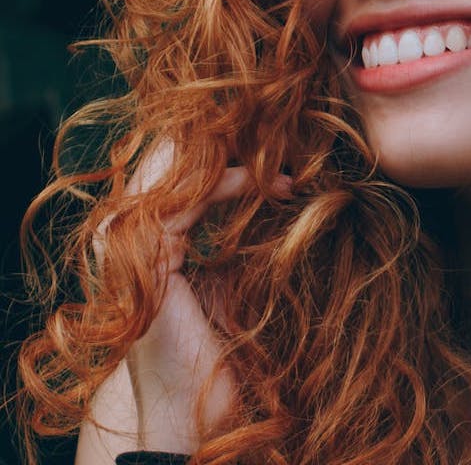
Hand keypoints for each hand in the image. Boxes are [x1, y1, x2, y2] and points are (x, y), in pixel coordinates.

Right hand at [80, 142, 289, 458]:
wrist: (199, 407)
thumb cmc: (219, 348)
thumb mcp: (227, 275)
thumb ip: (231, 233)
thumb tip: (277, 187)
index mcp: (140, 237)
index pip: (173, 169)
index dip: (225, 149)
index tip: (279, 146)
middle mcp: (123, 238)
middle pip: (167, 160)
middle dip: (225, 140)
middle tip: (280, 131)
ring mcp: (127, 249)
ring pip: (173, 171)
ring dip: (233, 156)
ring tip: (281, 153)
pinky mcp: (145, 263)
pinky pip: (187, 200)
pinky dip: (232, 184)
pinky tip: (270, 185)